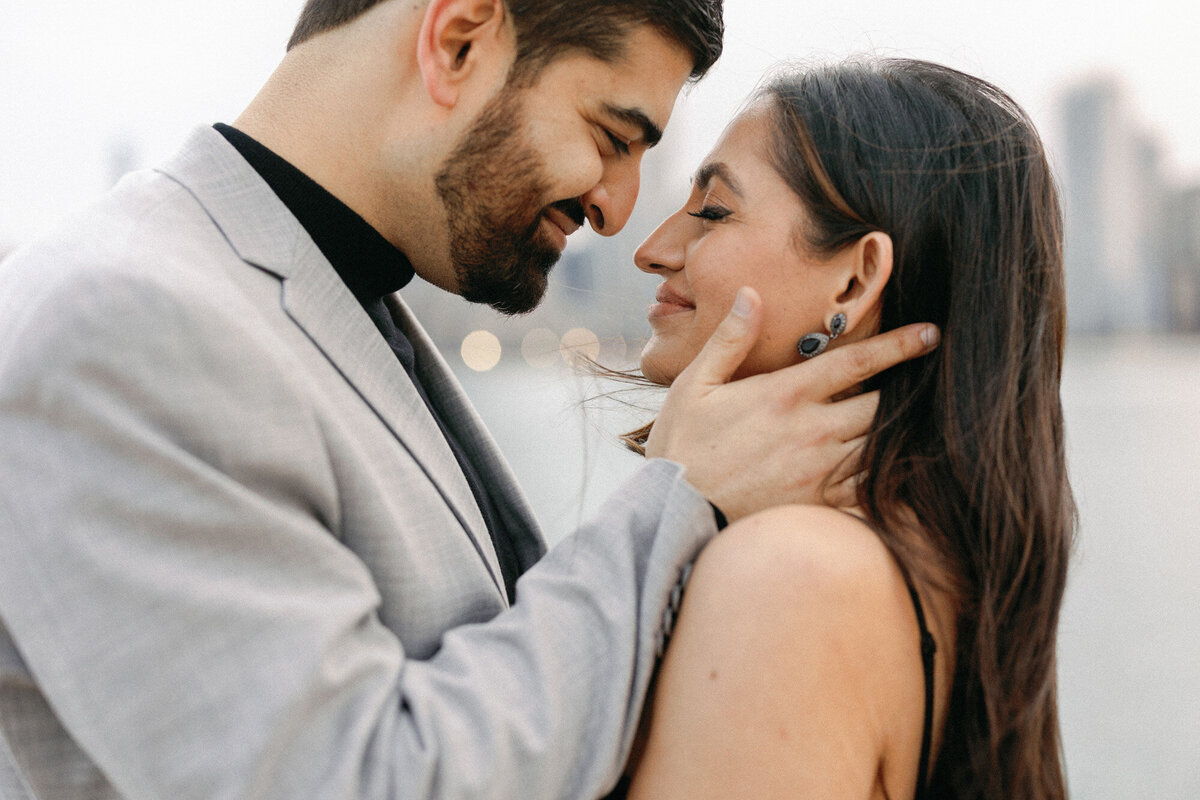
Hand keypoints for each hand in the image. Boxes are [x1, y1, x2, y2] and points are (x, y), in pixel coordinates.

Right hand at [645, 287, 939, 520]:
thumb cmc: (682, 446)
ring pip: (882, 447)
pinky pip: (869, 490)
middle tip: (934, 381)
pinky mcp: (818, 504)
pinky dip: (889, 477)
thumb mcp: (694, 384)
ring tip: (928, 421)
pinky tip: (902, 470)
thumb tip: (751, 294)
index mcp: (786, 394)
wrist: (676, 511)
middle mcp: (812, 430)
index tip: (932, 333)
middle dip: (911, 392)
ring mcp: (820, 471)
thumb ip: (729, 339)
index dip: (899, 345)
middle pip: (883, 406)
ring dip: (903, 432)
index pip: (857, 362)